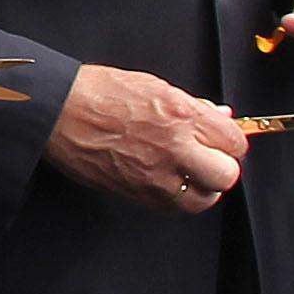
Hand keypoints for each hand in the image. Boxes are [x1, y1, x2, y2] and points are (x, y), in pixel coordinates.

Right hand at [46, 63, 245, 214]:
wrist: (59, 112)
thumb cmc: (99, 93)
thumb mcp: (154, 86)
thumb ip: (192, 106)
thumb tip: (218, 116)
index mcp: (180, 115)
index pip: (234, 141)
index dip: (231, 141)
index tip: (224, 140)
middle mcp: (173, 148)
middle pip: (226, 175)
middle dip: (222, 166)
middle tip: (210, 157)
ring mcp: (155, 176)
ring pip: (203, 198)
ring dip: (202, 188)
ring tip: (191, 174)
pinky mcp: (137, 193)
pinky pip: (173, 206)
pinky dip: (177, 197)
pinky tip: (168, 181)